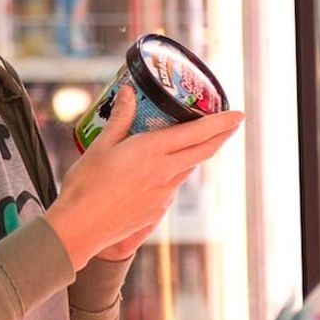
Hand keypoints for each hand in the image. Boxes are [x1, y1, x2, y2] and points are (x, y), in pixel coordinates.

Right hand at [46, 86, 243, 270]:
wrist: (81, 226)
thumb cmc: (85, 184)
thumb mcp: (100, 145)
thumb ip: (120, 118)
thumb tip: (128, 92)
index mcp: (151, 152)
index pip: (197, 133)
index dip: (221, 122)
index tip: (238, 114)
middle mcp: (164, 172)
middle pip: (204, 151)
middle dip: (222, 136)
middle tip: (232, 123)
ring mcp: (163, 194)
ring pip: (189, 168)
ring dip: (198, 153)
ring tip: (195, 141)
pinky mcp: (157, 211)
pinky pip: (173, 186)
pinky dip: (176, 172)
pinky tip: (161, 170)